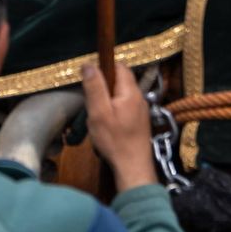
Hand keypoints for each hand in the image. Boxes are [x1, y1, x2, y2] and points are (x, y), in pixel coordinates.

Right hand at [81, 63, 157, 191]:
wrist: (133, 167)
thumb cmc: (114, 140)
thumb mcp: (99, 112)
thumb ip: (94, 87)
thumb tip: (89, 64)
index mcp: (130, 91)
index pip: (119, 66)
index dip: (103, 68)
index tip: (91, 80)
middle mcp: (139, 97)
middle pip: (121, 80)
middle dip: (104, 87)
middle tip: (92, 103)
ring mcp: (141, 110)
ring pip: (122, 95)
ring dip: (108, 100)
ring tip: (98, 116)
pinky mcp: (140, 121)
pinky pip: (125, 107)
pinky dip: (114, 111)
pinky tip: (108, 125)